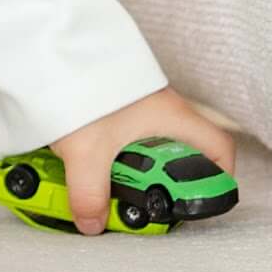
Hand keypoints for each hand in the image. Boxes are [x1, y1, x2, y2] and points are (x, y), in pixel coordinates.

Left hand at [43, 85, 238, 234]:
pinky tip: (91, 162)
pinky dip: (112, 153)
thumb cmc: (82, 86)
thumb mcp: (87, 151)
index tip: (197, 201)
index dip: (218, 178)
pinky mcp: (117, 103)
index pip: (220, 148)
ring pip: (149, 146)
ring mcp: (140, 106)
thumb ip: (90, 193)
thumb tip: (93, 223)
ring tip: (112, 182)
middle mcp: (163, 111)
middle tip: (145, 197)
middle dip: (164, 181)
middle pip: (183, 153)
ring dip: (133, 168)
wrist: (51, 47)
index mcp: (174, 118)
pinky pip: (124, 136)